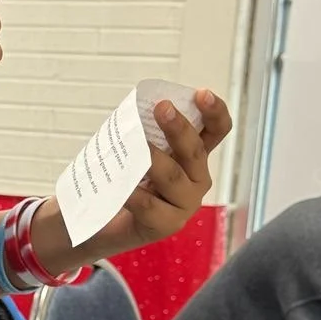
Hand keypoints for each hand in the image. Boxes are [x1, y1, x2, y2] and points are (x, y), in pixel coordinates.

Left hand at [78, 92, 232, 260]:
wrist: (104, 222)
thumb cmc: (125, 179)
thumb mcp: (138, 150)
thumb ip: (143, 132)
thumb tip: (136, 111)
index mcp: (194, 155)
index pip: (216, 130)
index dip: (215, 111)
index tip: (202, 94)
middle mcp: (196, 178)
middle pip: (195, 151)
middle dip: (179, 128)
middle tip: (161, 109)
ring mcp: (184, 204)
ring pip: (173, 177)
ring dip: (154, 159)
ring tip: (136, 146)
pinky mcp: (166, 225)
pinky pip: (149, 205)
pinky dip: (135, 194)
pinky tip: (123, 188)